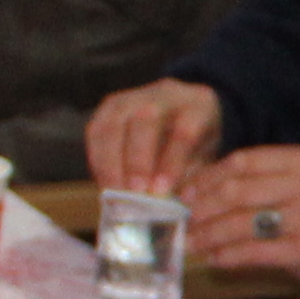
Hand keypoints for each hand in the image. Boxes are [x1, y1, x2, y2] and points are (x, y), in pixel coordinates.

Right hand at [84, 78, 227, 195]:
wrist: (183, 116)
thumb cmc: (196, 145)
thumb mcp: (203, 160)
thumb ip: (189, 179)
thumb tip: (173, 204)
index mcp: (199, 105)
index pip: (185, 130)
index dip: (171, 162)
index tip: (161, 191)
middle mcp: (166, 94)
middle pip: (146, 119)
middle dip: (137, 160)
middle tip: (134, 193)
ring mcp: (135, 96)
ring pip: (115, 122)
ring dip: (111, 162)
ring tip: (114, 193)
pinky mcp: (111, 106)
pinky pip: (96, 130)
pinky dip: (97, 159)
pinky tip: (103, 182)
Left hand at [184, 144, 299, 297]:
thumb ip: (270, 179)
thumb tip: (208, 186)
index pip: (246, 161)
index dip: (210, 175)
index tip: (188, 190)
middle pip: (238, 190)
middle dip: (204, 206)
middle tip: (185, 218)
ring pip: (241, 222)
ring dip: (209, 233)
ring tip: (192, 241)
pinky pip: (254, 251)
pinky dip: (228, 256)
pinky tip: (214, 259)